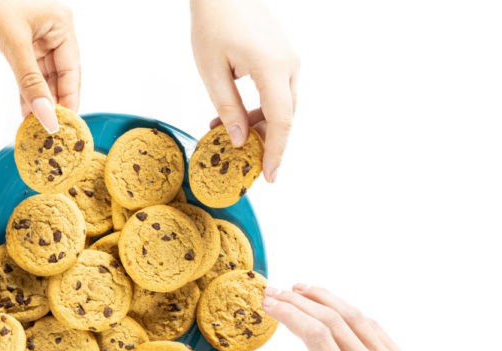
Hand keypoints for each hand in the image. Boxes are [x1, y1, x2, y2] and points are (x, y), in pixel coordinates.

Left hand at [0, 0, 79, 132]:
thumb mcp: (13, 43)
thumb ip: (30, 82)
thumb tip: (46, 116)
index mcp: (61, 24)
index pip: (71, 70)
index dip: (69, 100)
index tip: (65, 126)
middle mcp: (53, 31)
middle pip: (60, 77)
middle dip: (54, 104)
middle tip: (50, 131)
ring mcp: (36, 38)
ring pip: (44, 78)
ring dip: (40, 102)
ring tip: (37, 127)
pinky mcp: (19, 44)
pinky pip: (29, 74)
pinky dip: (28, 92)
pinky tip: (27, 112)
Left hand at [190, 0, 298, 181]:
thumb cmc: (213, 23)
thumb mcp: (212, 72)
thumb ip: (228, 109)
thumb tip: (240, 141)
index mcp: (273, 68)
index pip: (282, 121)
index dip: (276, 152)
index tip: (270, 176)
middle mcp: (289, 64)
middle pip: (285, 116)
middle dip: (264, 141)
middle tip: (240, 159)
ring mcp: (290, 58)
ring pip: (283, 105)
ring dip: (259, 124)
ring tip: (225, 132)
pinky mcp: (284, 55)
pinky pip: (279, 90)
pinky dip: (262, 107)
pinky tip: (236, 112)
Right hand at [255, 284, 501, 350]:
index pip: (314, 334)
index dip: (288, 313)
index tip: (268, 303)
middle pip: (332, 318)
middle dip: (299, 300)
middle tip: (275, 292)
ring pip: (355, 316)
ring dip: (325, 298)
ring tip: (300, 289)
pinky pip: (373, 328)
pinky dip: (349, 313)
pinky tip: (332, 308)